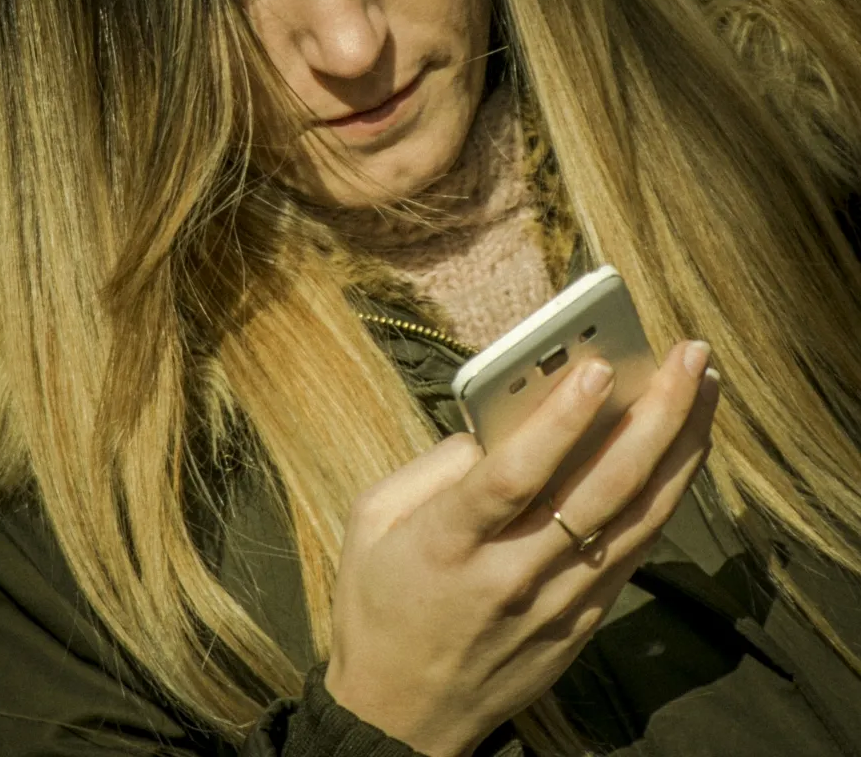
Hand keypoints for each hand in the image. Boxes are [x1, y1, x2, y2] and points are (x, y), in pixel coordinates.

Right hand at [324, 339, 718, 756]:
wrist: (399, 721)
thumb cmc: (378, 608)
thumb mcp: (372, 524)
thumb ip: (431, 467)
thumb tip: (497, 427)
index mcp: (447, 544)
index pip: (515, 475)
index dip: (561, 421)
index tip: (599, 367)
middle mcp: (511, 576)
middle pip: (599, 491)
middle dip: (654, 416)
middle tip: (691, 357)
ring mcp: (555, 607)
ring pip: (635, 521)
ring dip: (678, 449)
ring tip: (705, 389)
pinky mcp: (580, 626)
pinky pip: (633, 553)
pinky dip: (665, 496)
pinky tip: (684, 452)